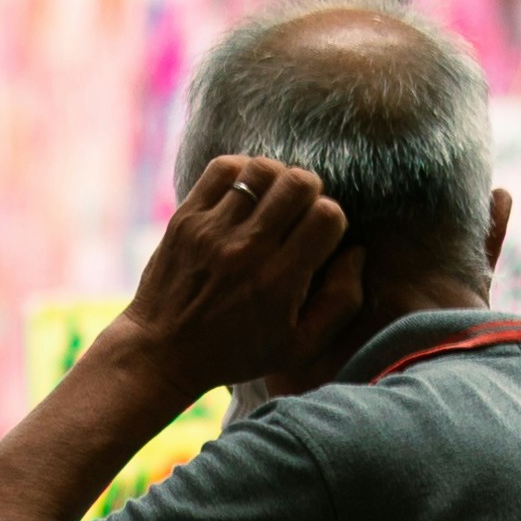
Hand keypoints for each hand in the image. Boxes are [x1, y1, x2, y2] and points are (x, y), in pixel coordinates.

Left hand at [100, 154, 362, 396]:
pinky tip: (247, 192)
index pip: (326, 215)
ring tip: (275, 199)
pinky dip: (243, 170)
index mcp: (279, 282)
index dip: (332, 219)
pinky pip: (223, 169)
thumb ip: (341, 301)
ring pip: (262, 170)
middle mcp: (247, 251)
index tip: (320, 236)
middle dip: (310, 191)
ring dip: (278, 178)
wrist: (164, 351)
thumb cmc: (238, 351)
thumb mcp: (300, 346)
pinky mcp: (186, 218)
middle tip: (301, 212)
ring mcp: (213, 230)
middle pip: (298, 183)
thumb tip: (356, 251)